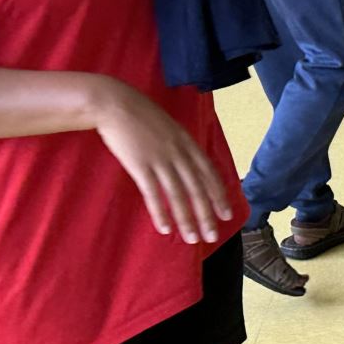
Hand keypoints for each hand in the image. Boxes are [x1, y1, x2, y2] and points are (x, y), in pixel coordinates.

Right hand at [89, 77, 234, 242]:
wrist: (116, 104)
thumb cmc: (141, 115)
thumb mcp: (169, 127)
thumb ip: (181, 145)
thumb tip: (190, 164)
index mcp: (187, 142)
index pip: (209, 173)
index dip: (219, 195)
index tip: (227, 214)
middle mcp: (178, 152)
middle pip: (197, 188)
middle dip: (206, 214)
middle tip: (213, 236)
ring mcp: (160, 159)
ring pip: (178, 195)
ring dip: (186, 219)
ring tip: (192, 239)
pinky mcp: (140, 165)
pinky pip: (153, 193)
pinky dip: (160, 212)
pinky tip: (165, 228)